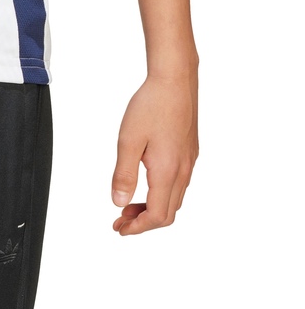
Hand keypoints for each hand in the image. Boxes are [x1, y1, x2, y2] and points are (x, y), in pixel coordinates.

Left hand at [111, 70, 197, 234]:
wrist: (174, 80)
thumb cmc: (151, 105)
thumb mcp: (128, 141)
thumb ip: (124, 175)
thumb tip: (119, 203)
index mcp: (168, 171)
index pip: (157, 216)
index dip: (138, 228)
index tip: (120, 229)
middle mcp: (183, 170)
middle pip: (168, 212)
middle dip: (143, 221)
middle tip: (120, 219)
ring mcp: (189, 160)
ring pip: (175, 198)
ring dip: (152, 206)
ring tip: (130, 202)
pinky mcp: (190, 150)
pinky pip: (179, 182)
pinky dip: (162, 192)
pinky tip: (147, 180)